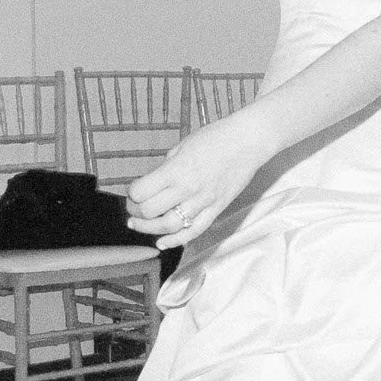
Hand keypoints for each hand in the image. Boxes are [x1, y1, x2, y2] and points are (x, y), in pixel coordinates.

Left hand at [127, 119, 273, 247]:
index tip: (134, 192)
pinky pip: (194, 231)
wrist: (248, 141)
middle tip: (135, 209)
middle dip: (136, 212)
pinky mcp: (217, 209)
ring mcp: (204, 201)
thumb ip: (166, 168)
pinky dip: (176, 241)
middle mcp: (188, 188)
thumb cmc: (216, 138)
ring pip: (169, 226)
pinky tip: (163, 242)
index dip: (132, 194)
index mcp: (176, 170)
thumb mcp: (182, 147)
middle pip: (150, 212)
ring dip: (150, 229)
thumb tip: (153, 184)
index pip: (141, 192)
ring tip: (142, 225)